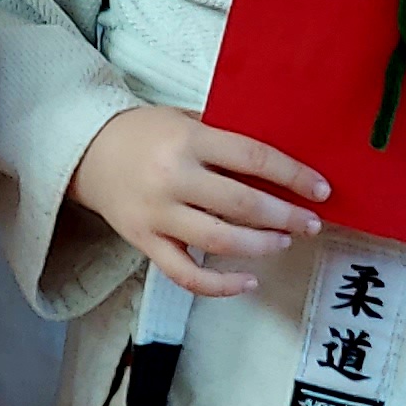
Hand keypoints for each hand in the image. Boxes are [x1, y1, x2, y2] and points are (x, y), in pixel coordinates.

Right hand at [68, 104, 328, 297]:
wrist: (85, 151)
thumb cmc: (144, 132)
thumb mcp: (184, 120)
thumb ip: (224, 138)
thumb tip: (280, 165)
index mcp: (188, 140)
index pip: (253, 158)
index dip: (293, 176)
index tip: (320, 190)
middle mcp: (173, 178)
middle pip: (242, 203)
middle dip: (285, 216)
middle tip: (310, 223)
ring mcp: (157, 214)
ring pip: (219, 241)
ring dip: (260, 246)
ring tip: (282, 241)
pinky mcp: (144, 242)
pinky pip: (185, 274)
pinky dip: (220, 285)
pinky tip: (247, 281)